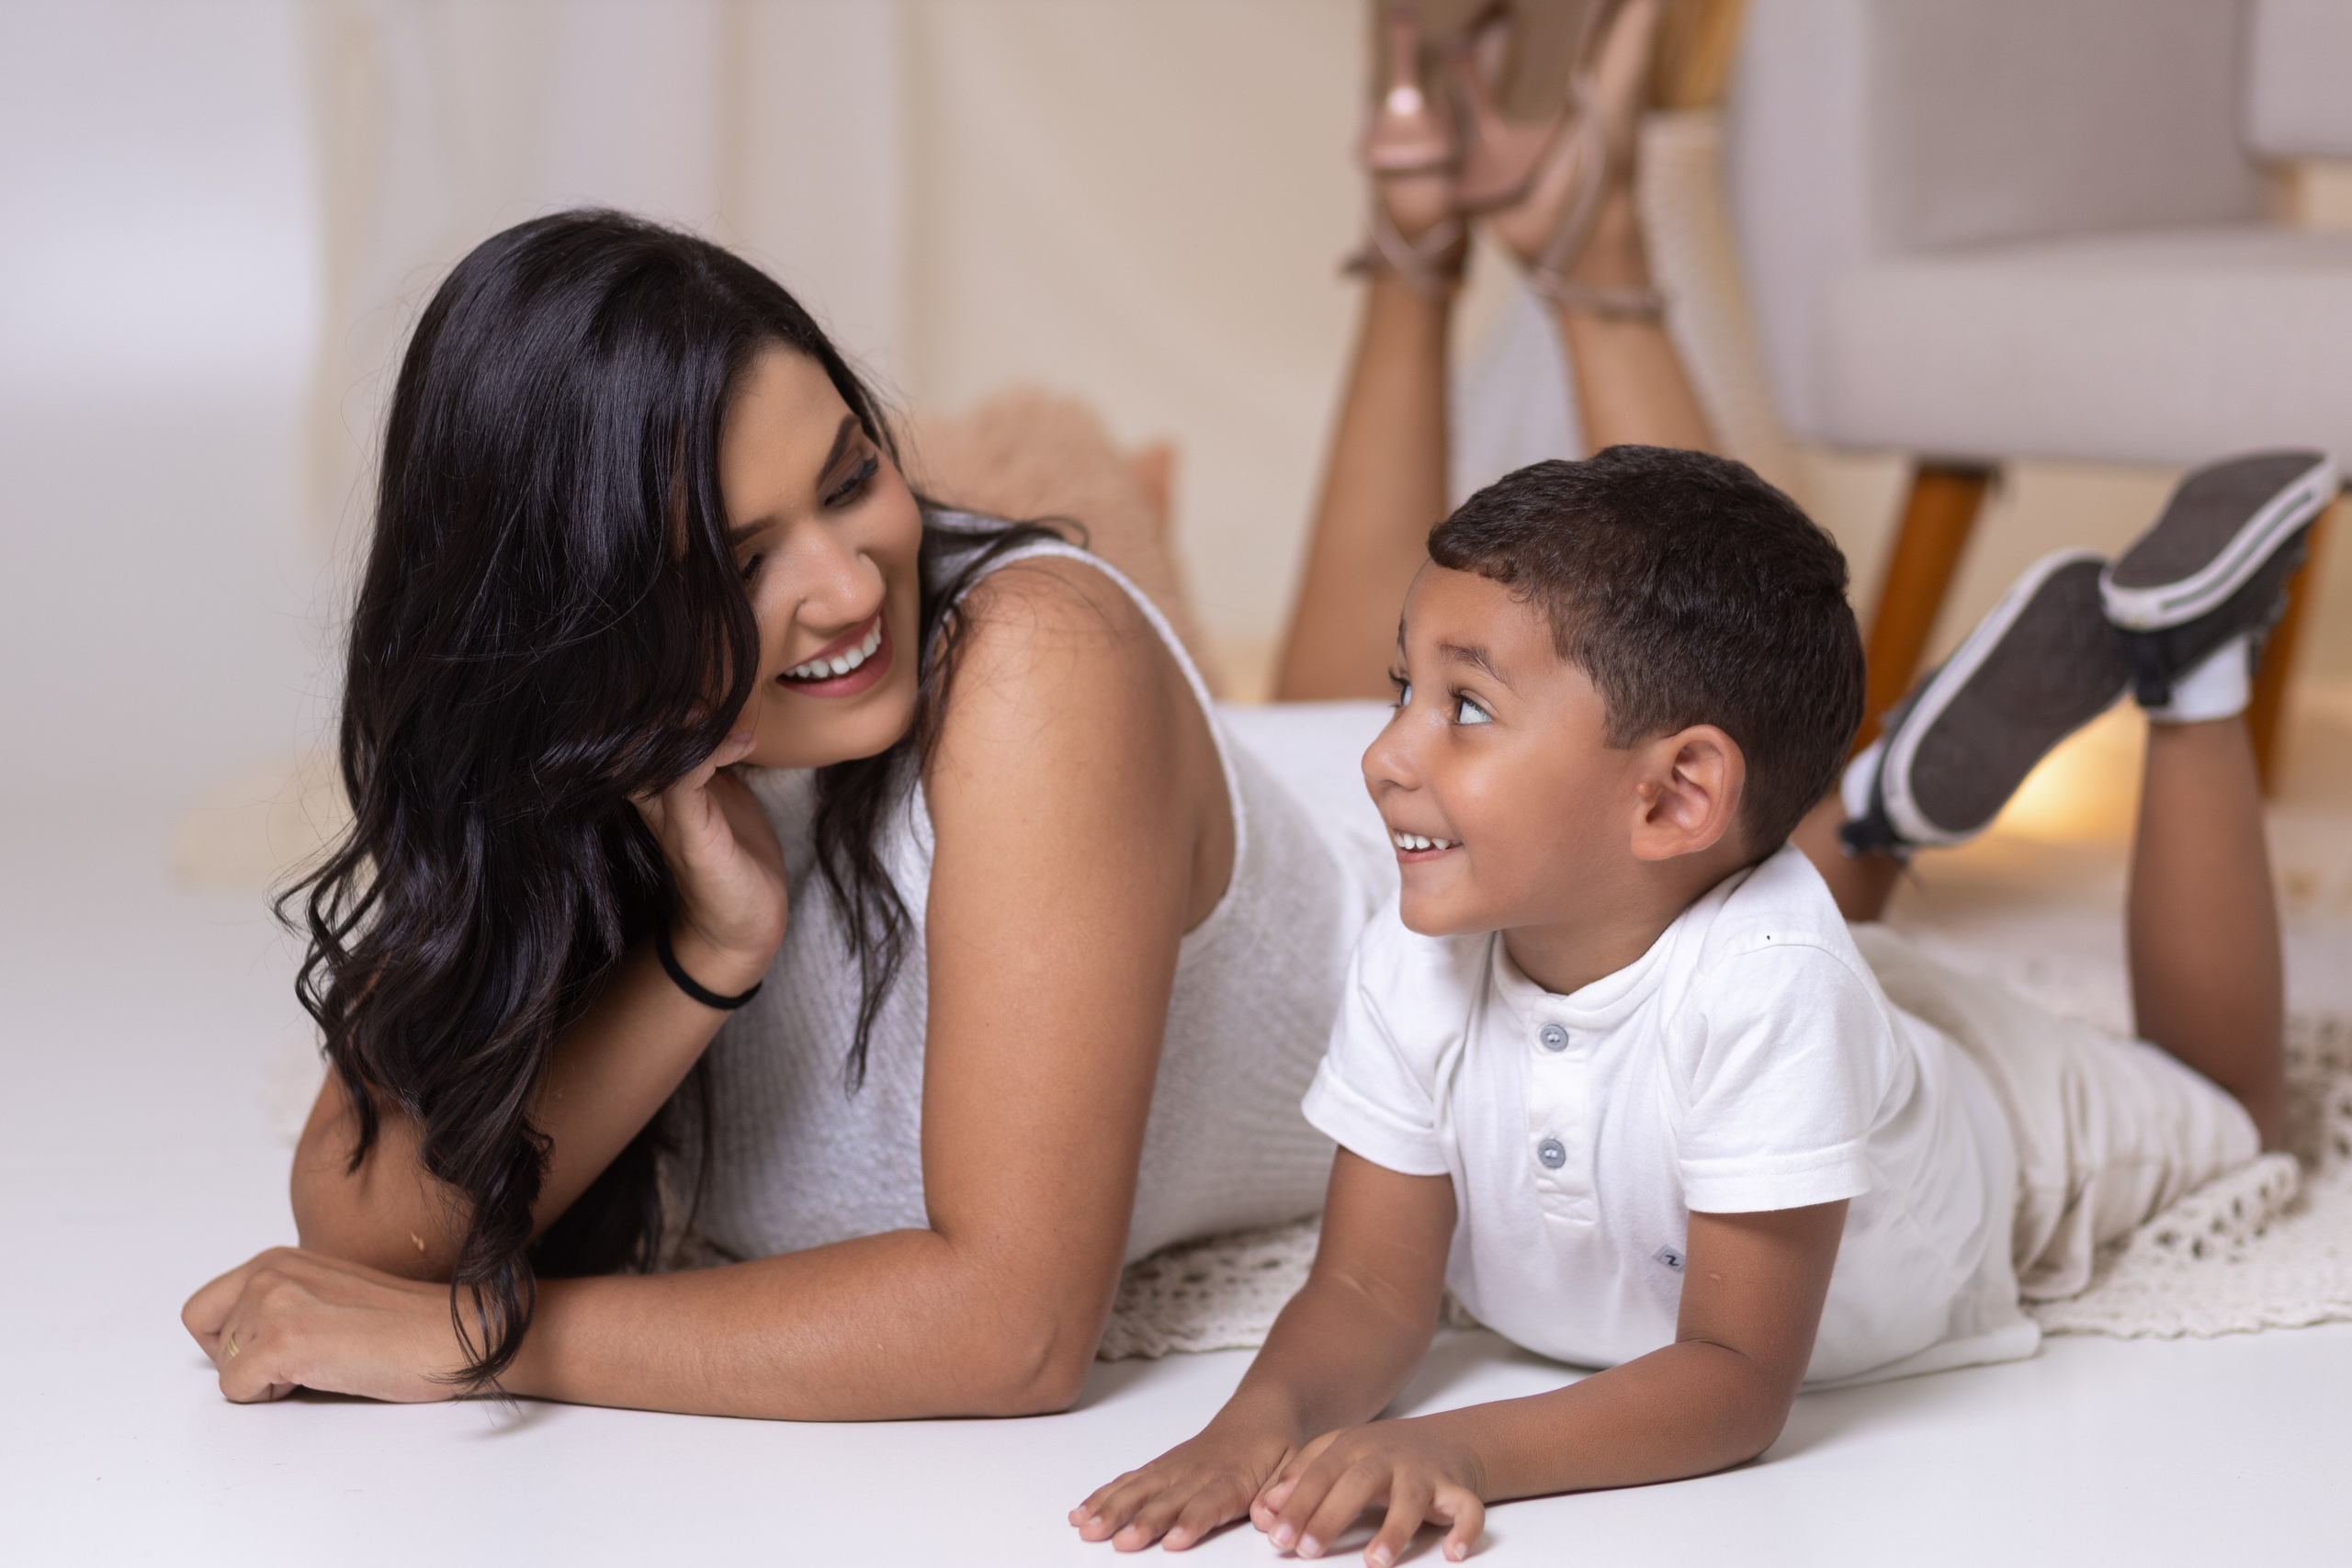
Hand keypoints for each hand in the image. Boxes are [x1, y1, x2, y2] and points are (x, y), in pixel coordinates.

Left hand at [181, 1246, 471, 1403]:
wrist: (451, 1335)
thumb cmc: (403, 1327)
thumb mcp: (324, 1295)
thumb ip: (279, 1303)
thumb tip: (238, 1343)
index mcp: (277, 1258)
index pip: (202, 1311)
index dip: (232, 1341)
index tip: (286, 1345)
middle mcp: (268, 1271)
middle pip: (205, 1339)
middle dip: (243, 1359)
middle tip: (304, 1357)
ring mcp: (273, 1303)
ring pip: (223, 1368)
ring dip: (265, 1378)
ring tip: (323, 1362)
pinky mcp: (283, 1340)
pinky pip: (236, 1390)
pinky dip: (271, 1397)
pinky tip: (321, 1374)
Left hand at [632, 729, 787, 993]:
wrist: (744, 928)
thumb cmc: (717, 893)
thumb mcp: (698, 842)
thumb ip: (686, 789)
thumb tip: (695, 736)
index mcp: (649, 798)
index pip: (637, 741)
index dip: (656, 719)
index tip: (694, 713)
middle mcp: (666, 788)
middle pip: (658, 732)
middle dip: (678, 710)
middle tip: (715, 706)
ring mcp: (695, 788)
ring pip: (687, 738)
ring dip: (705, 720)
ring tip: (733, 716)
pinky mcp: (723, 792)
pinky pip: (716, 752)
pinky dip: (729, 737)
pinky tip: (749, 741)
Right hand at [1071, 1412, 1303, 1551]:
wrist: (1263, 1412)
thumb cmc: (1280, 1447)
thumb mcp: (1297, 1468)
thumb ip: (1284, 1493)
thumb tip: (1271, 1518)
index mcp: (1236, 1477)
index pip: (1211, 1501)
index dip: (1191, 1520)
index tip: (1172, 1540)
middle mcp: (1200, 1471)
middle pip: (1167, 1498)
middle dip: (1141, 1520)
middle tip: (1118, 1541)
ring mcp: (1176, 1467)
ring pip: (1140, 1488)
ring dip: (1112, 1508)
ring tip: (1086, 1527)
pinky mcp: (1162, 1466)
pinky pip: (1131, 1480)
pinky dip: (1105, 1495)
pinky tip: (1082, 1511)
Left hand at [1254, 1418, 1485, 1565]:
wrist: (1447, 1440)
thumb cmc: (1380, 1457)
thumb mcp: (1339, 1457)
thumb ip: (1301, 1478)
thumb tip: (1265, 1510)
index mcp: (1354, 1447)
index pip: (1320, 1473)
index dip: (1297, 1504)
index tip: (1277, 1536)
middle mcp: (1388, 1456)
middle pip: (1357, 1482)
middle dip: (1330, 1515)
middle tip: (1307, 1549)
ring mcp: (1424, 1473)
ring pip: (1410, 1498)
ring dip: (1394, 1530)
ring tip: (1377, 1561)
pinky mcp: (1457, 1489)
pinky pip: (1467, 1508)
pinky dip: (1465, 1529)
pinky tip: (1454, 1553)